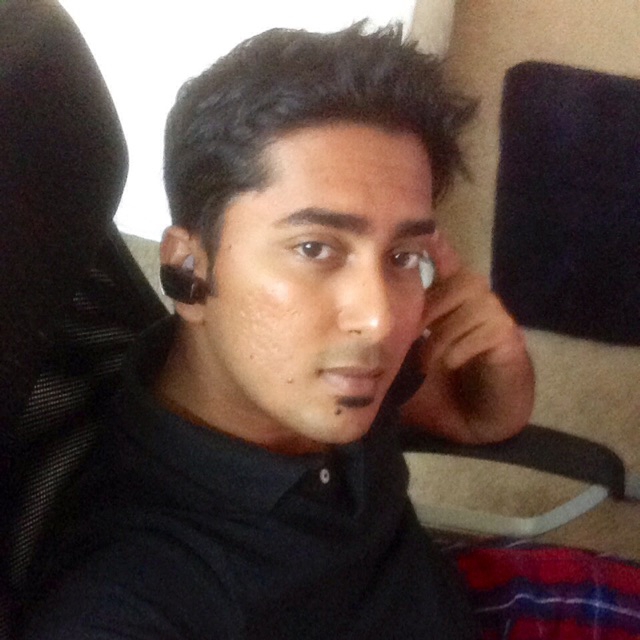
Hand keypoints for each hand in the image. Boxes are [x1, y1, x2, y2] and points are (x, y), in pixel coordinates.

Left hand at [400, 230, 534, 443]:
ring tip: (425, 363)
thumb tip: (357, 325)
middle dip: (422, 309)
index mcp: (447, 301)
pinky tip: (447, 366)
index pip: (443, 259)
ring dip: (437, 335)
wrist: (473, 426)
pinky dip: (455, 349)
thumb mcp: (400, 364)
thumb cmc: (435, 392)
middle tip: (408, 339)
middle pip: (451, 282)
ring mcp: (493, 315)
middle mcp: (473, 300)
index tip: (420, 229)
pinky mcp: (508, 336)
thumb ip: (385, 341)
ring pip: (462, 303)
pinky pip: (479, 329)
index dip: (433, 242)